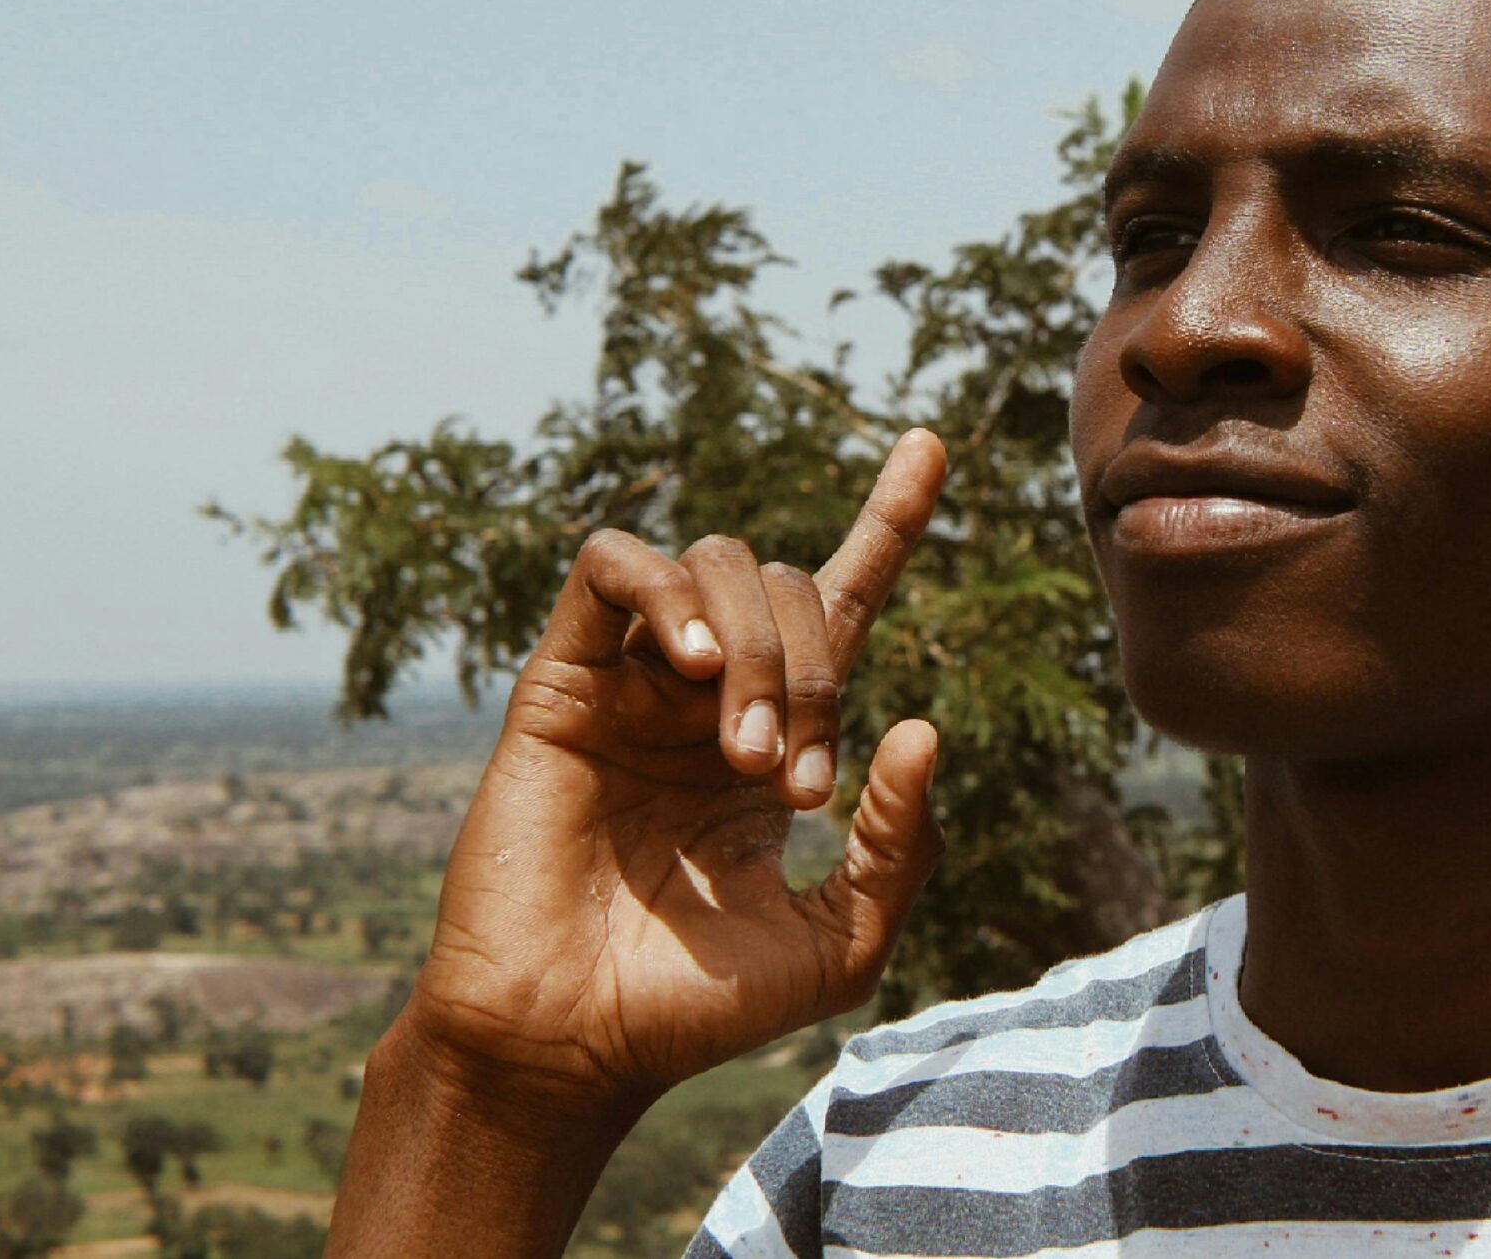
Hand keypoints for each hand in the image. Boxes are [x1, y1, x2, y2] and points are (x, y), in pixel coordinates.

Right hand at [401, 428, 949, 1106]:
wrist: (570, 1043)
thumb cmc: (695, 1007)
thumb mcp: (844, 941)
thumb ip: (900, 844)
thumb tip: (924, 727)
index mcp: (774, 735)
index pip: (842, 601)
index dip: (887, 520)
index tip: (930, 446)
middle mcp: (706, 693)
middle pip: (792, 586)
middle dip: (818, 669)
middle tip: (795, 785)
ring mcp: (633, 681)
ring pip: (715, 565)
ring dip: (760, 646)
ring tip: (744, 756)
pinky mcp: (560, 681)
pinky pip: (611, 568)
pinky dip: (666, 592)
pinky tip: (695, 669)